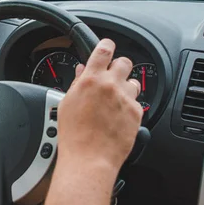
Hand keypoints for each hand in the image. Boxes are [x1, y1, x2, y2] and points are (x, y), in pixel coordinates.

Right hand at [57, 39, 142, 172]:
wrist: (89, 159)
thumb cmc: (74, 136)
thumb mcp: (67, 104)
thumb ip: (77, 83)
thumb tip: (82, 71)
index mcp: (91, 79)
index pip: (104, 49)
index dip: (107, 45)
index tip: (108, 47)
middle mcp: (110, 85)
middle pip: (124, 62)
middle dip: (119, 68)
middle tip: (112, 78)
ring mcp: (125, 99)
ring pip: (133, 82)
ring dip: (126, 88)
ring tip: (115, 102)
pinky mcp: (136, 113)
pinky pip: (136, 102)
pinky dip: (129, 107)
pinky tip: (119, 117)